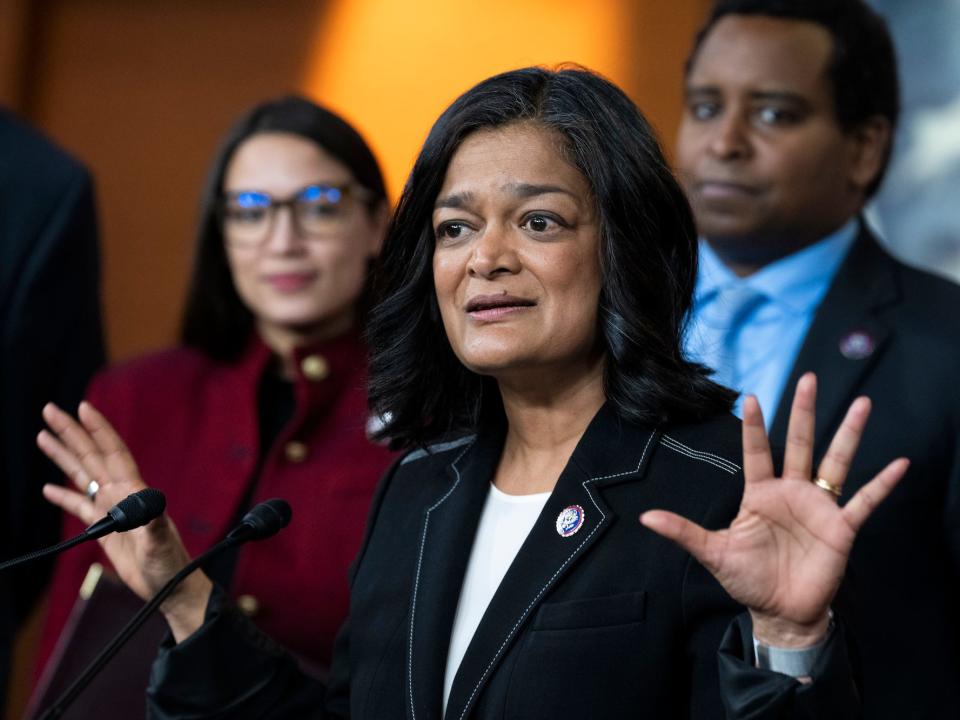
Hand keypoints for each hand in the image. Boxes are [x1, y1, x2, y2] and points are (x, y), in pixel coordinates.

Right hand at [38, 401, 211, 639]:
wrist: (172, 587)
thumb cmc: (170, 564)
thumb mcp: (161, 542)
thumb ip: (152, 521)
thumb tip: (146, 499)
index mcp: (134, 492)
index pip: (113, 452)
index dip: (99, 429)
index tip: (83, 407)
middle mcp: (123, 495)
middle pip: (92, 457)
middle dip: (72, 433)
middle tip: (50, 410)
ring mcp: (114, 511)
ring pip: (83, 476)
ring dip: (64, 456)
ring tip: (43, 437)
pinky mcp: (106, 530)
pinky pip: (81, 508)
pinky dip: (65, 496)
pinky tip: (49, 488)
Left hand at [640, 373, 907, 646]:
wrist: (780, 611)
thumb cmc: (748, 579)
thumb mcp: (713, 553)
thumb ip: (684, 532)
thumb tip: (646, 517)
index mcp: (760, 494)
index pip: (756, 452)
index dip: (755, 427)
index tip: (752, 396)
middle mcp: (792, 492)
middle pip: (800, 444)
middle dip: (804, 412)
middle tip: (808, 378)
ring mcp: (819, 507)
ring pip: (836, 462)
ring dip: (848, 434)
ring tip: (863, 403)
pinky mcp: (841, 528)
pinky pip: (864, 501)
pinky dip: (881, 484)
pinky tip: (898, 464)